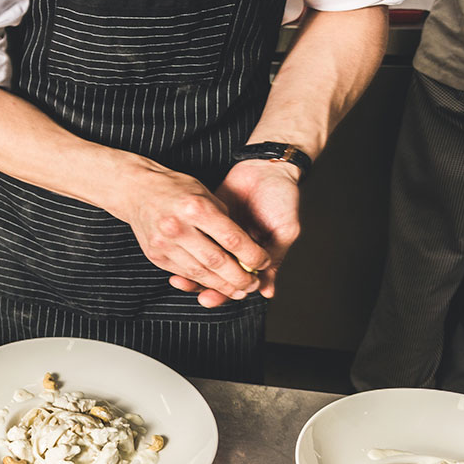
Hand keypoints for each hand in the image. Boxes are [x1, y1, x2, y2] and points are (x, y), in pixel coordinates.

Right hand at [108, 163, 267, 306]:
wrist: (136, 190)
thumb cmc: (176, 189)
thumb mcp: (205, 193)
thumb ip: (223, 220)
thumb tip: (244, 249)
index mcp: (196, 207)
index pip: (231, 239)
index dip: (252, 255)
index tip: (264, 263)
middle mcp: (178, 227)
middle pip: (216, 261)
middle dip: (239, 277)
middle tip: (253, 284)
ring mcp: (164, 243)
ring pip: (199, 272)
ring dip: (221, 286)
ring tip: (237, 291)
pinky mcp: (155, 255)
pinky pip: (183, 272)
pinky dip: (201, 280)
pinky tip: (214, 284)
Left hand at [168, 161, 300, 303]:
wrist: (266, 165)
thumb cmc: (282, 197)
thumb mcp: (285, 230)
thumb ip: (274, 257)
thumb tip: (266, 291)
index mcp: (255, 256)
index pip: (238, 282)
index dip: (227, 292)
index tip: (214, 297)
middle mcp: (236, 250)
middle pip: (218, 276)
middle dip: (208, 288)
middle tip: (200, 296)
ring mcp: (220, 237)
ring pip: (203, 262)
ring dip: (193, 275)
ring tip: (181, 282)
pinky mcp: (206, 222)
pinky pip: (194, 242)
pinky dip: (186, 252)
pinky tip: (177, 260)